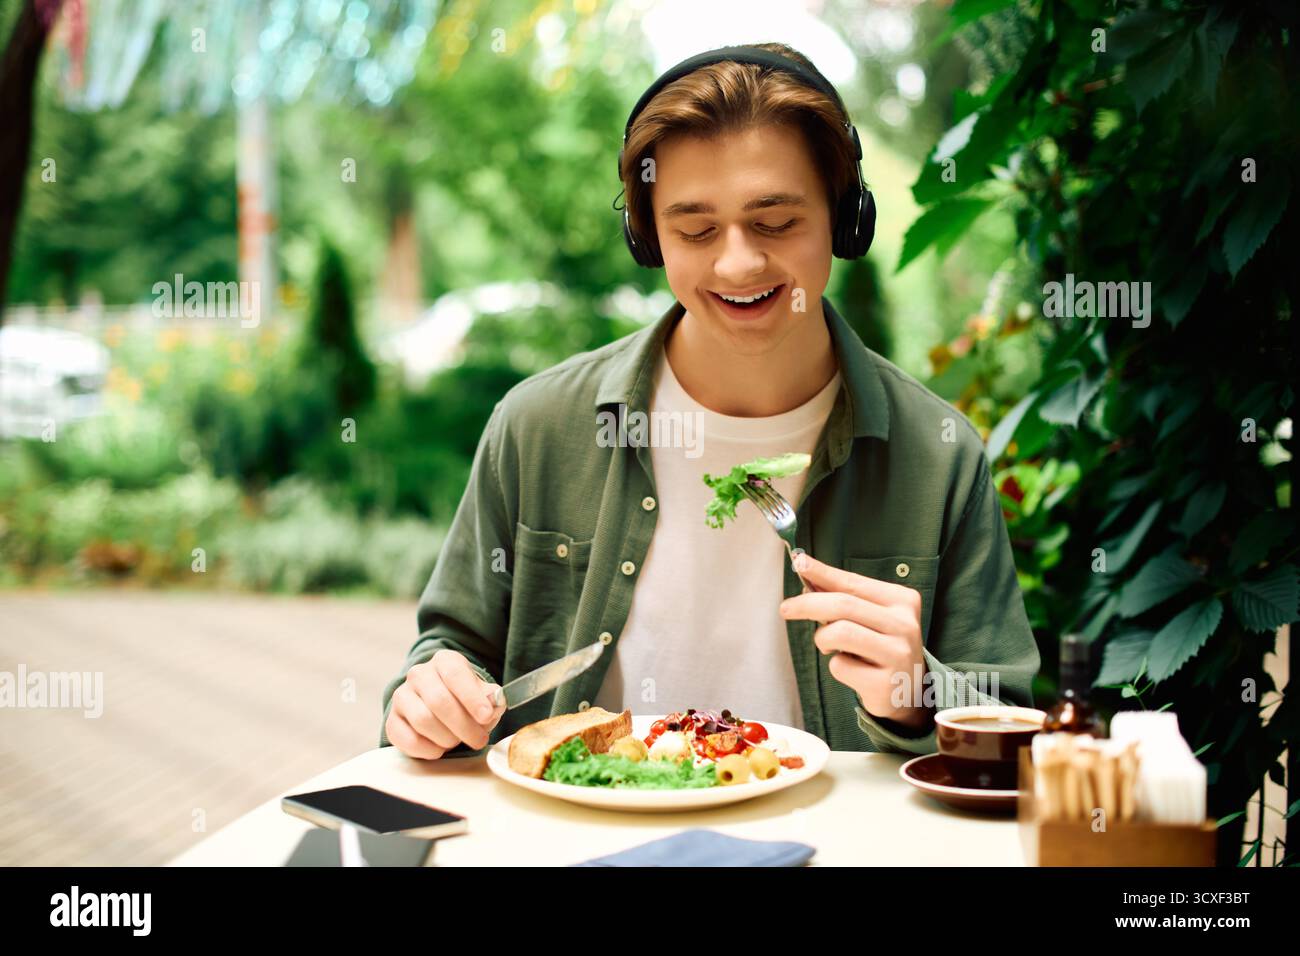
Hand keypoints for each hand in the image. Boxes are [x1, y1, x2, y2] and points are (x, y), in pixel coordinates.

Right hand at [386, 649, 507, 758]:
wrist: (438, 706)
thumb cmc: (465, 700)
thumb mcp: (482, 694)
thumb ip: (491, 699)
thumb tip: (493, 704)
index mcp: (444, 661)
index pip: (455, 675)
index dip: (472, 697)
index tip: (486, 716)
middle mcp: (419, 674)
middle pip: (439, 701)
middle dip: (463, 725)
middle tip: (479, 740)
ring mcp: (402, 696)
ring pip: (423, 720)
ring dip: (447, 738)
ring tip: (458, 741)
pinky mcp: (392, 721)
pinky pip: (408, 739)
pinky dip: (428, 749)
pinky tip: (440, 749)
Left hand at [779, 553, 931, 731]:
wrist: (906, 693)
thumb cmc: (879, 647)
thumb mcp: (869, 617)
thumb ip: (844, 597)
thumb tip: (806, 574)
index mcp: (902, 600)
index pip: (854, 582)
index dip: (823, 572)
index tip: (799, 563)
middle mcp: (905, 624)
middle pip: (844, 605)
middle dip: (807, 604)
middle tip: (785, 609)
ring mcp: (898, 654)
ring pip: (840, 633)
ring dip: (822, 639)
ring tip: (828, 647)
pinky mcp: (886, 682)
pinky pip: (841, 666)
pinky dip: (836, 667)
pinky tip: (852, 671)